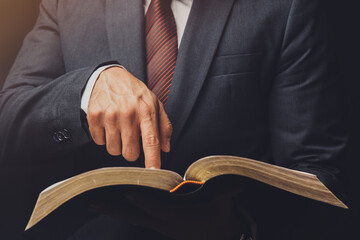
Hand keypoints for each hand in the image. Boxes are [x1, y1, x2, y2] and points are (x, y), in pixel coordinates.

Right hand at [87, 66, 171, 168]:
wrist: (108, 76)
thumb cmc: (134, 93)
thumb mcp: (155, 104)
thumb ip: (163, 126)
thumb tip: (165, 148)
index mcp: (146, 111)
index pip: (151, 140)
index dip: (152, 158)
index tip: (154, 171)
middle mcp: (128, 113)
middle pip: (130, 153)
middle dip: (132, 151)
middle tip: (131, 138)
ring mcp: (110, 115)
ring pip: (113, 150)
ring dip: (117, 144)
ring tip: (119, 129)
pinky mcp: (94, 116)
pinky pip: (99, 141)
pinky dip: (103, 137)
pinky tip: (108, 124)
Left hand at [101, 191, 244, 239]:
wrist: (215, 237)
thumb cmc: (219, 219)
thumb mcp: (224, 205)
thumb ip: (227, 194)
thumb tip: (236, 185)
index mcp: (178, 217)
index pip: (157, 208)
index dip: (142, 202)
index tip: (126, 194)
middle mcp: (164, 221)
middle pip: (134, 214)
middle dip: (112, 207)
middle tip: (90, 199)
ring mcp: (159, 223)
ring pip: (131, 216)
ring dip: (112, 208)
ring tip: (92, 201)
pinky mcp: (158, 222)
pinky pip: (135, 215)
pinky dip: (121, 210)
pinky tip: (112, 205)